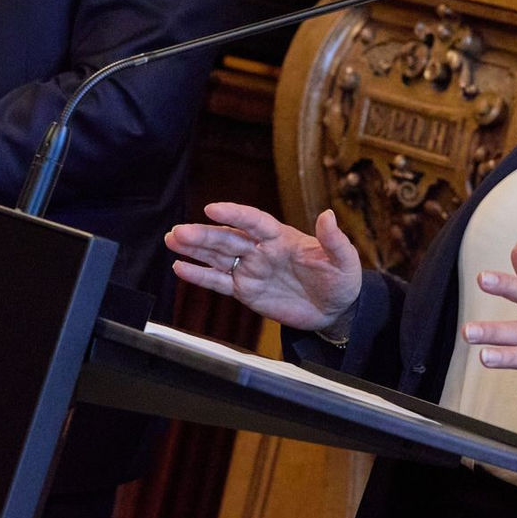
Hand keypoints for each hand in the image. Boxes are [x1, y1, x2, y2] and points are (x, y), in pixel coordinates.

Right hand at [165, 202, 361, 331]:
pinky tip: (179, 268)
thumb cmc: (341, 279)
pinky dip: (199, 275)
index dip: (234, 214)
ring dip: (194, 248)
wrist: (335, 309)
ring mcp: (251, 269)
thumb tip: (328, 215)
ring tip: (171, 238)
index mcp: (281, 237)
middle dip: (203, 234)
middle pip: (228, 238)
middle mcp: (261, 249)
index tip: (212, 208)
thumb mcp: (344, 260)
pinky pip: (219, 282)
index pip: (254, 221)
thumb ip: (334, 239)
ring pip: (217, 256)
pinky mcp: (245, 291)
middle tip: (179, 231)